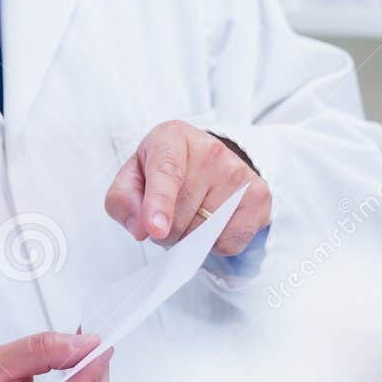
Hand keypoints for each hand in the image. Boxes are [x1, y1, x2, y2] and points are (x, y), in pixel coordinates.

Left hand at [104, 121, 271, 254]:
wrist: (205, 160)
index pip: (167, 172)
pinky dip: (215, 244)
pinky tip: (212, 222)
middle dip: (167, 230)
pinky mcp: (258, 195)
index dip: (159, 203)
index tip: (156, 228)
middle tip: (168, 215)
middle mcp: (210, 150)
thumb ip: (123, 201)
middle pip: (181, 216)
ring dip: (190, 238)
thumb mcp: (132, 176)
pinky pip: (230, 242)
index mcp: (172, 138)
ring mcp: (238, 172)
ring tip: (190, 215)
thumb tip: (141, 227)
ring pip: (205, 233)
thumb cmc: (165, 169)